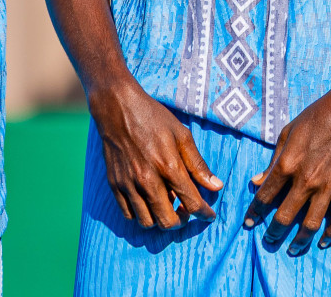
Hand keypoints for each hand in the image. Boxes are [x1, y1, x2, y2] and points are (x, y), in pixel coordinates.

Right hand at [88, 77, 222, 229]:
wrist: (118, 109)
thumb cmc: (154, 119)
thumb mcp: (182, 135)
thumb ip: (198, 164)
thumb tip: (216, 187)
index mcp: (169, 167)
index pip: (192, 203)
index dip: (205, 214)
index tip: (209, 216)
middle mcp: (148, 180)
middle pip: (168, 221)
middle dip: (182, 222)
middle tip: (187, 212)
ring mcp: (129, 185)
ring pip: (147, 222)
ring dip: (161, 221)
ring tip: (168, 207)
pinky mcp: (115, 185)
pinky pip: (128, 214)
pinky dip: (141, 215)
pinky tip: (149, 203)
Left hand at [245, 74, 330, 253]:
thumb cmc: (317, 116)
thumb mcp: (288, 133)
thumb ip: (273, 160)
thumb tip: (257, 181)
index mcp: (288, 165)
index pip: (265, 197)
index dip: (255, 212)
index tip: (250, 222)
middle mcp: (306, 180)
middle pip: (284, 217)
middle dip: (274, 232)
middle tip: (270, 239)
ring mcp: (328, 187)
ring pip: (310, 225)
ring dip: (299, 241)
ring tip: (293, 248)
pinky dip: (330, 235)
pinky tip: (322, 242)